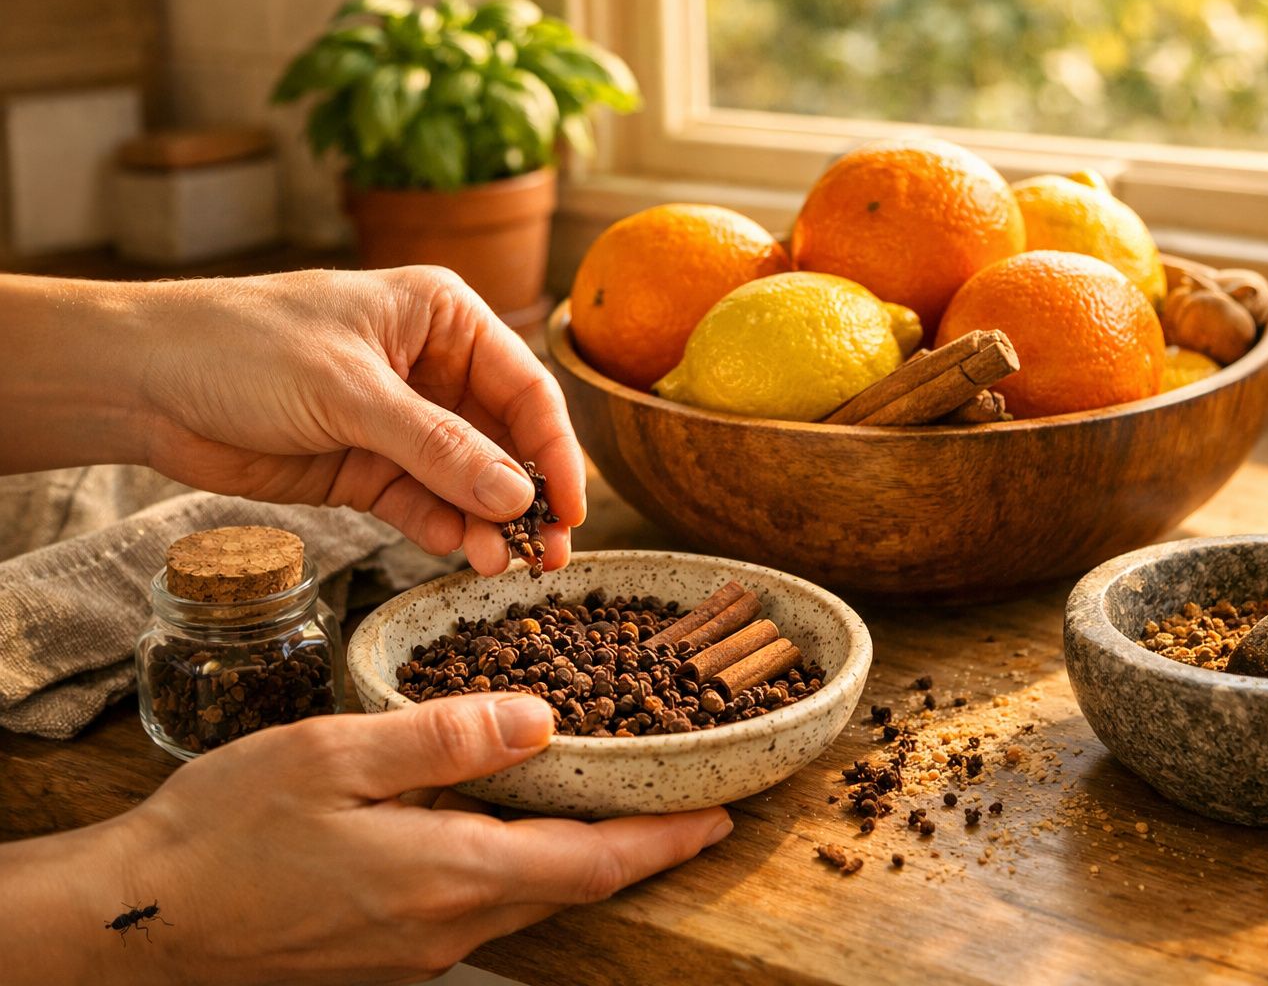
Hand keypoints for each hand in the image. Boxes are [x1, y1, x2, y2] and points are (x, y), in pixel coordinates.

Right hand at [64, 695, 729, 983]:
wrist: (140, 923)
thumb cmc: (225, 833)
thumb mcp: (332, 756)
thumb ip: (444, 737)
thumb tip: (540, 718)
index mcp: (446, 872)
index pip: (592, 863)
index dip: (664, 841)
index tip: (720, 818)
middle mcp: (446, 925)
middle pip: (573, 887)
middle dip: (638, 851)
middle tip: (684, 809)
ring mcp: (417, 950)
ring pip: (530, 900)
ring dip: (582, 861)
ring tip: (614, 810)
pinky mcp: (388, 956)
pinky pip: (481, 910)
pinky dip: (521, 870)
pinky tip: (511, 833)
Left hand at [135, 266, 584, 574]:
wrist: (144, 384)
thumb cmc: (242, 347)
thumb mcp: (350, 392)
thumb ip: (437, 448)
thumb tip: (517, 497)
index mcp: (442, 318)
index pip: (525, 386)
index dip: (556, 449)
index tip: (572, 508)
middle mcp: (433, 368)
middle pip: (506, 440)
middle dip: (528, 497)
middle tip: (548, 554)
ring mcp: (401, 423)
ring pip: (469, 481)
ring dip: (487, 524)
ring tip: (500, 566)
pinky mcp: (368, 469)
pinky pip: (423, 505)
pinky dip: (443, 531)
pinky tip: (458, 554)